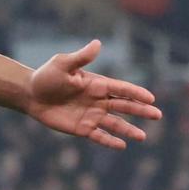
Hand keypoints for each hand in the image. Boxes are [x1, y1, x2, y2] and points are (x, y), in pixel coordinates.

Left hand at [27, 40, 160, 149]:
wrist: (31, 94)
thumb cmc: (47, 76)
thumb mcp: (63, 64)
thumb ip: (81, 57)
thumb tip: (98, 43)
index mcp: (97, 84)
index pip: (121, 89)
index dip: (136, 93)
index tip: (151, 98)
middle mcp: (98, 100)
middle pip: (124, 106)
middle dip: (140, 111)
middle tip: (157, 115)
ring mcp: (91, 115)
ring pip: (114, 124)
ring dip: (128, 129)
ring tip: (143, 136)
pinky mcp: (81, 128)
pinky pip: (98, 136)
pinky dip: (110, 141)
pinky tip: (122, 145)